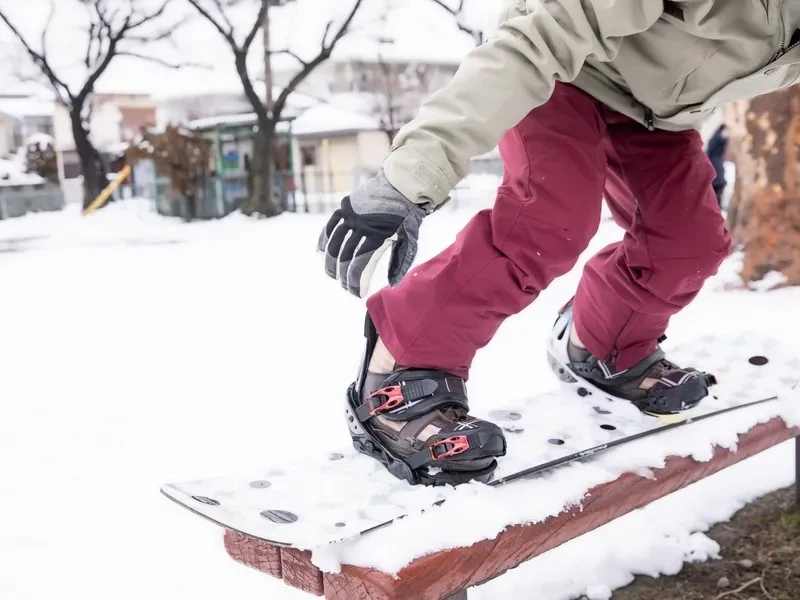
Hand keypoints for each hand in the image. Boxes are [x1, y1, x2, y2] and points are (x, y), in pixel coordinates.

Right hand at [317, 170, 428, 297]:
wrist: (402, 186)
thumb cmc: (408, 216)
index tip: (356, 293)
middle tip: (345, 287)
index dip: (355, 282)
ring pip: (333, 244)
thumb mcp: (409, 240)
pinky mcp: (345, 207)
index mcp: (377, 237)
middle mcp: (360, 227)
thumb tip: (392, 285)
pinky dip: (324, 240)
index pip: (360, 265)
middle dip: (343, 276)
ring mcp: (351, 216)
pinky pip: (330, 226)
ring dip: (330, 262)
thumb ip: (400, 262)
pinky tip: (321, 252)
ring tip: (331, 274)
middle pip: (345, 257)